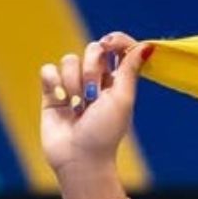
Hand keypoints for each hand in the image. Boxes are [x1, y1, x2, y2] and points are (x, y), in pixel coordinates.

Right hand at [40, 32, 150, 179]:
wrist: (79, 157)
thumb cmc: (105, 132)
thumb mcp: (122, 99)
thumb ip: (130, 70)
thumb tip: (149, 45)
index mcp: (118, 81)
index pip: (117, 48)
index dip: (115, 41)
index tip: (110, 44)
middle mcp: (96, 80)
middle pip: (92, 50)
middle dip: (92, 69)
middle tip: (93, 95)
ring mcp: (73, 85)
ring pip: (69, 60)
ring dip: (73, 82)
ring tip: (77, 106)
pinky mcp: (52, 91)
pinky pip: (48, 70)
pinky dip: (53, 82)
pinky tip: (60, 100)